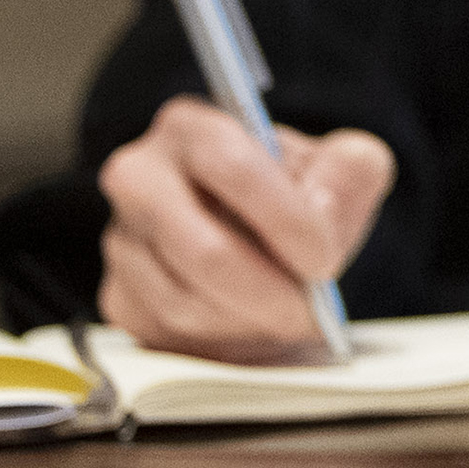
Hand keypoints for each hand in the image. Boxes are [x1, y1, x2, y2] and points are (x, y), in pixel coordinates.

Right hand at [96, 96, 392, 362]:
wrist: (268, 246)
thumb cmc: (303, 200)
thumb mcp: (346, 169)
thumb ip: (351, 171)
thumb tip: (318, 212)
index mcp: (193, 128)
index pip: (232, 167)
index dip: (283, 220)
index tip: (322, 260)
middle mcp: (140, 176)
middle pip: (202, 249)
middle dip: (268, 290)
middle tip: (310, 309)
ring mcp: (120, 238)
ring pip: (185, 301)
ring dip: (249, 320)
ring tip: (287, 313)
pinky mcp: (117, 294)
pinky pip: (168, 331)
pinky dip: (221, 340)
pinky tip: (250, 321)